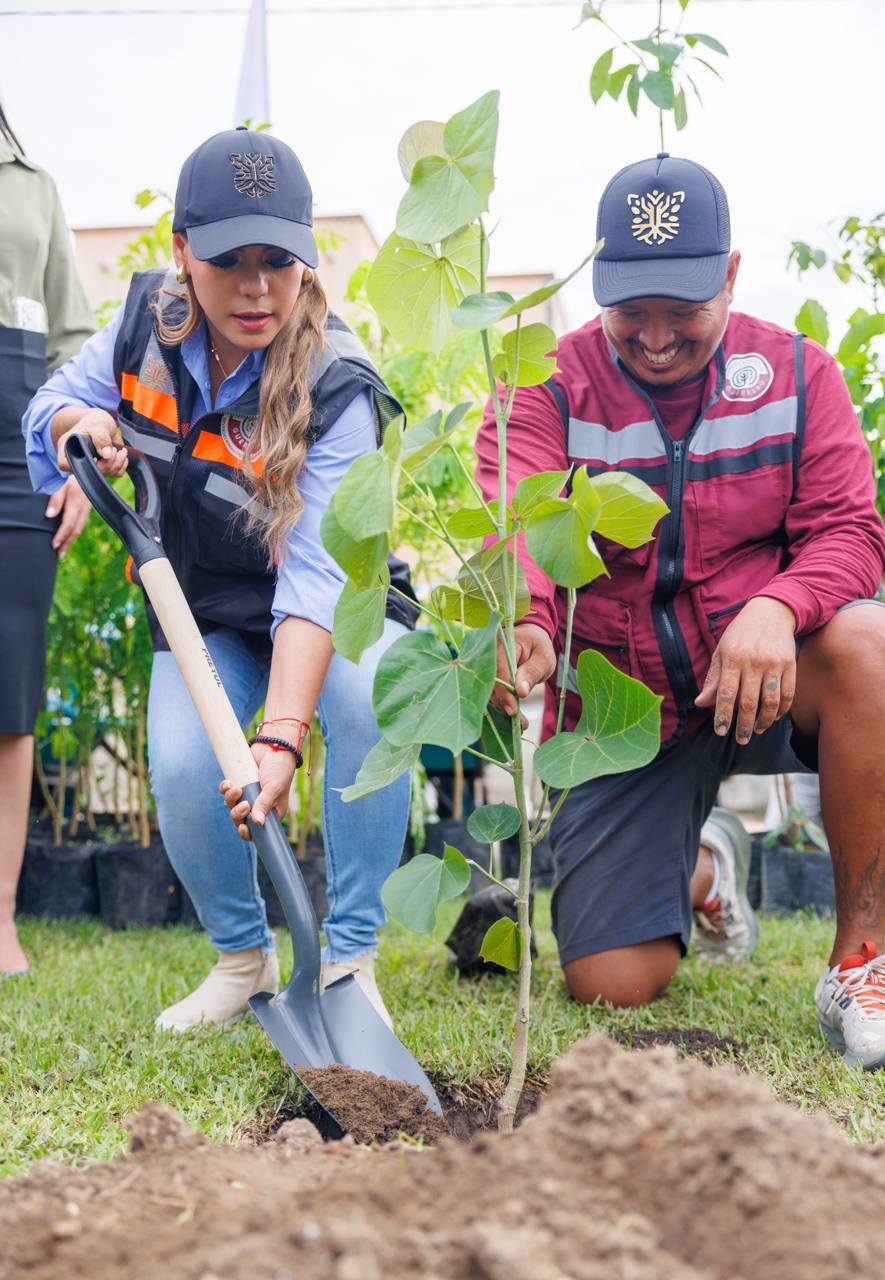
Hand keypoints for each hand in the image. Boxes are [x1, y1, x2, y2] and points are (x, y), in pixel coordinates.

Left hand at [46, 476, 90, 556]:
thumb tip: (49, 515)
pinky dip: (75, 533)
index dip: (61, 536)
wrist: (89, 470)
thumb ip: (56, 500)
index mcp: (76, 503)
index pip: (68, 524)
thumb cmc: (73, 476)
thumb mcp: (61, 484)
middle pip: (75, 530)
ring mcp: (87, 510)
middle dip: (67, 543)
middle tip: (59, 554)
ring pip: (79, 529)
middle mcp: (83, 509)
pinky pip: (81, 525)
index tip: (54, 545)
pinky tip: (70, 538)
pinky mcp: (87, 510)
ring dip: (71, 540)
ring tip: (63, 550)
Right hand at [57, 409, 127, 476]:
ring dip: (116, 463)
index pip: (65, 465)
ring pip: (104, 474)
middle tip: (113, 449)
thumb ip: (100, 437)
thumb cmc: (94, 421)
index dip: (82, 464)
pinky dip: (121, 466)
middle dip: (107, 463)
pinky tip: (122, 455)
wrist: (102, 423)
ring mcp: (90, 466)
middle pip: (89, 473)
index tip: (96, 456)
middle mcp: (77, 460)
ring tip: (119, 450)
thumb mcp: (96, 425)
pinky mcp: (103, 468)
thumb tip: (107, 455)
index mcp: (67, 448)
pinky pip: (114, 474)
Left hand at [219, 744, 296, 840]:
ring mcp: (247, 794)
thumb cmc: (280, 769)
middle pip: (241, 819)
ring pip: (231, 806)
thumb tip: (258, 822)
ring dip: (230, 800)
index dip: (247, 832)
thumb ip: (264, 805)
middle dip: (238, 814)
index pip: (257, 830)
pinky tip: (229, 783)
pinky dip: (225, 789)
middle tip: (243, 805)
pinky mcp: (239, 782)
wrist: (273, 746)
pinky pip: (226, 791)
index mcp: (271, 812)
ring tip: (235, 789)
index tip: (242, 828)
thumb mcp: (274, 788)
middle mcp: (258, 805)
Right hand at [490, 622, 556, 728]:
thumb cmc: (538, 645)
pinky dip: (503, 704)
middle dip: (504, 704)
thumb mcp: (543, 658)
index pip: (498, 672)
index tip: (514, 710)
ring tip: (521, 723)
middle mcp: (489, 654)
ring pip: (490, 690)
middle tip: (520, 722)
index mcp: (502, 644)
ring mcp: (486, 665)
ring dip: (504, 707)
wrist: (529, 637)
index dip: (504, 693)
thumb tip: (521, 692)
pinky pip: (492, 691)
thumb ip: (532, 672)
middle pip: (490, 684)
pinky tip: (516, 717)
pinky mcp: (488, 675)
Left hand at [694, 596, 796, 742]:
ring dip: (764, 722)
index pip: (726, 693)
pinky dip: (781, 711)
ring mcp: (774, 664)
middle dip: (744, 726)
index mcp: (733, 659)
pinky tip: (773, 718)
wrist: (771, 612)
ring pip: (771, 702)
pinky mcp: (790, 665)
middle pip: (749, 703)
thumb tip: (700, 704)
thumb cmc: (740, 634)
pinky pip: (787, 694)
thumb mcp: (721, 652)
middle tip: (741, 740)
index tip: (720, 731)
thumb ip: (713, 680)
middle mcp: (754, 662)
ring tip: (756, 731)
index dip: (723, 715)